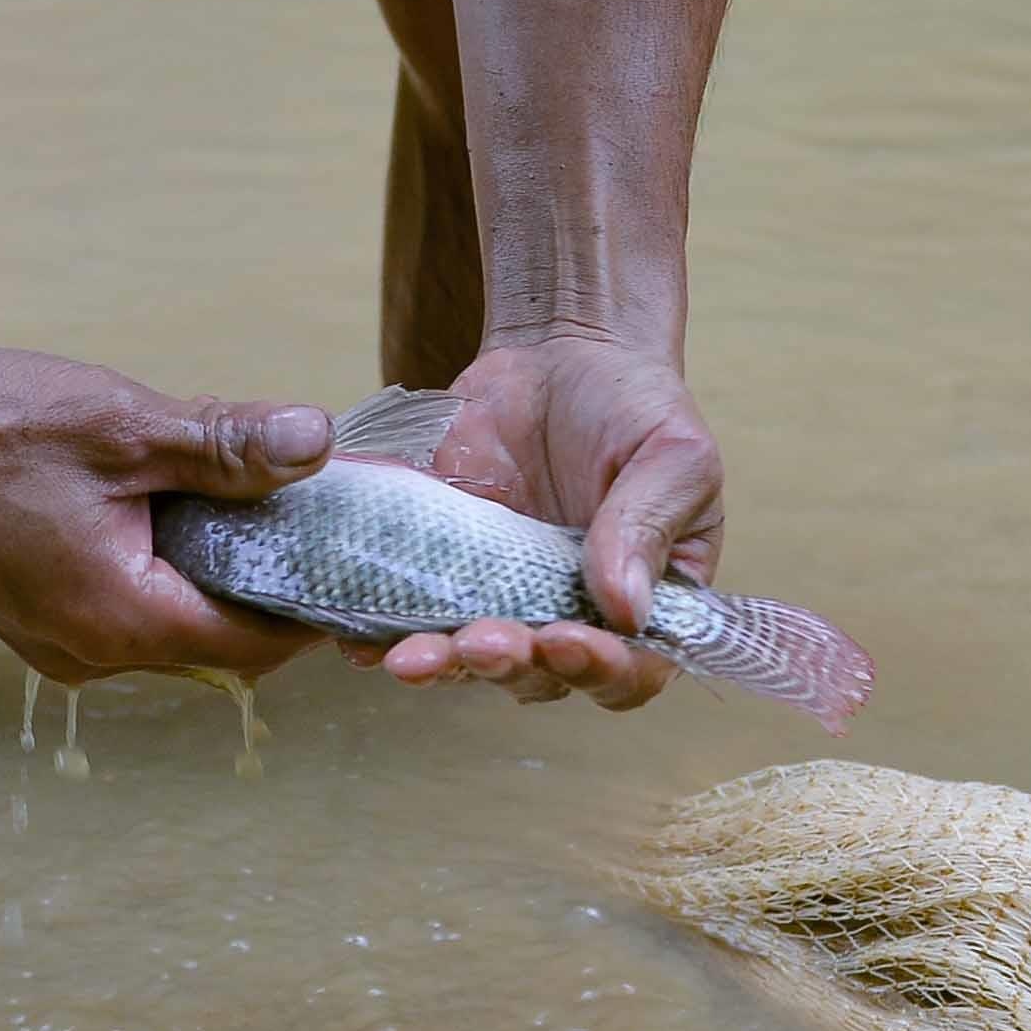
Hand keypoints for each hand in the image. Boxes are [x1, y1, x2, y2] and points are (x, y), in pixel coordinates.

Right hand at [0, 345, 334, 687]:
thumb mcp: (123, 425)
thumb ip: (225, 446)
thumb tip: (320, 443)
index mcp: (116, 619)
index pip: (256, 644)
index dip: (318, 603)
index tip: (362, 552)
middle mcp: (86, 653)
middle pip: (218, 643)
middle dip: (275, 587)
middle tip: (322, 514)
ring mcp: (53, 641)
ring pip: (171, 625)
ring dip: (218, 575)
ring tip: (256, 498)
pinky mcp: (32, 615)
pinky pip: (126, 610)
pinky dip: (167, 568)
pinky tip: (177, 502)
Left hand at [361, 331, 723, 710]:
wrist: (561, 353)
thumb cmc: (634, 408)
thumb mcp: (672, 454)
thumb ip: (648, 525)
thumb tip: (626, 612)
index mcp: (642, 604)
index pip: (629, 672)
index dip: (599, 671)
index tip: (564, 639)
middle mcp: (571, 616)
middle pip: (542, 677)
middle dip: (510, 666)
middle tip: (481, 641)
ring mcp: (504, 597)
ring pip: (471, 660)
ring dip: (443, 666)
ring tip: (410, 657)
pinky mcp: (445, 568)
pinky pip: (414, 612)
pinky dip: (383, 631)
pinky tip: (358, 639)